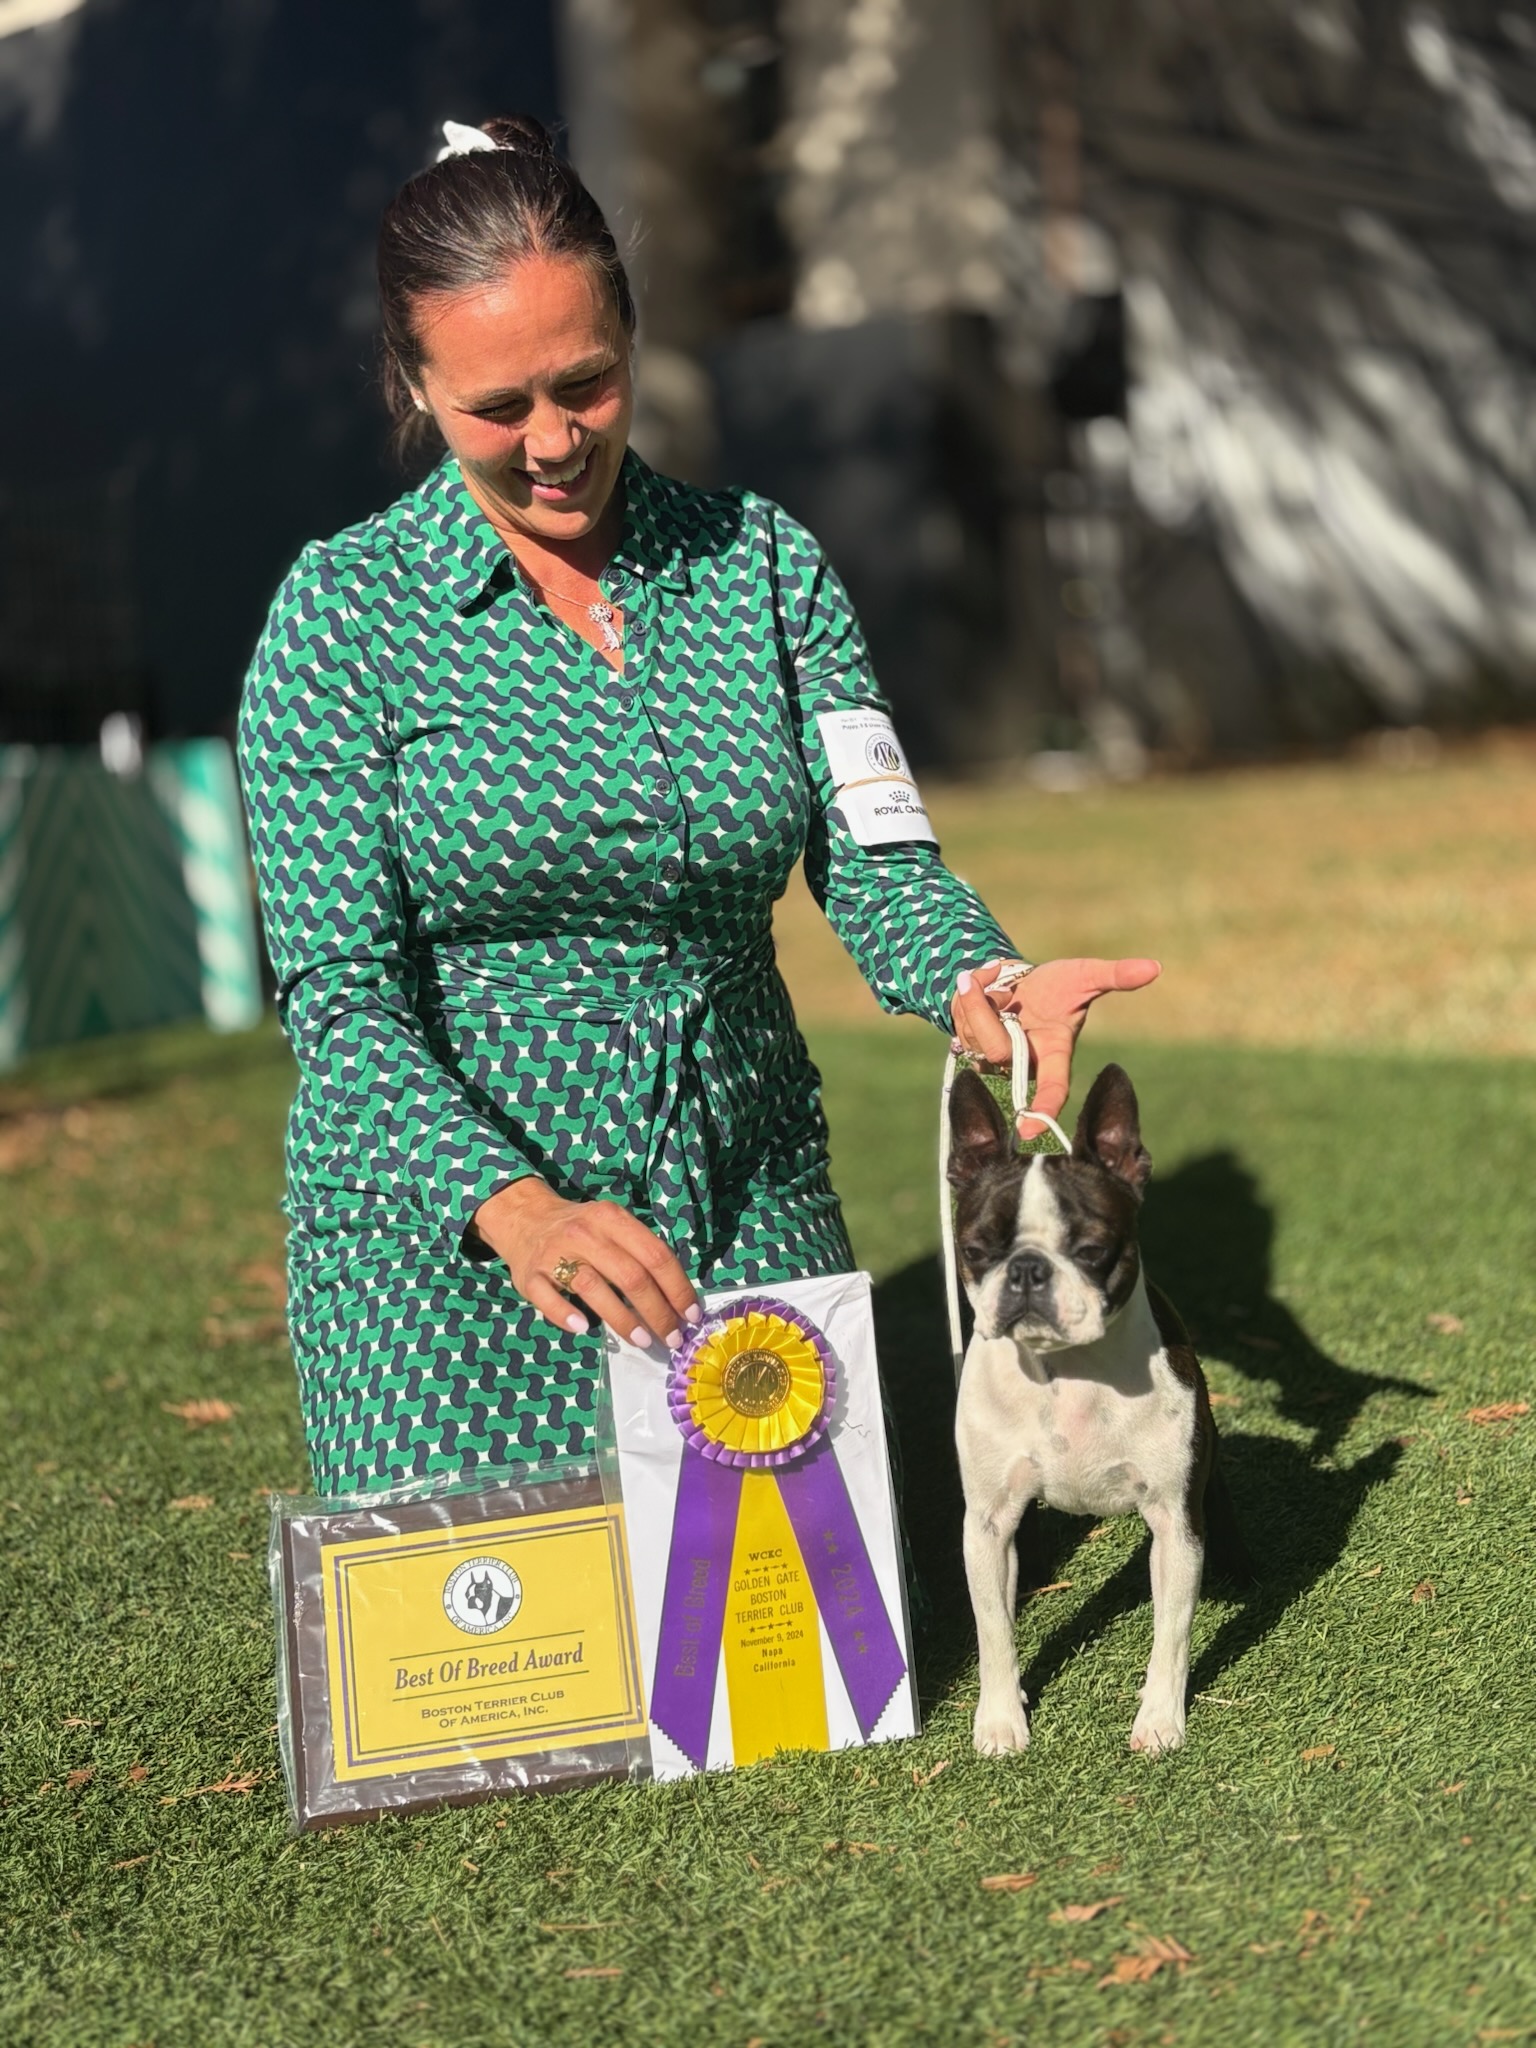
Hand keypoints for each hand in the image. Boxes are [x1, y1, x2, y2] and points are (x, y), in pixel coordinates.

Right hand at [471, 1177, 701, 1348]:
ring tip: (643, 1341)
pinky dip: (566, 1316)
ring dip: (622, 1319)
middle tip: (672, 1338)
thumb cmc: (581, 1229)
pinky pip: (549, 1300)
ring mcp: (554, 1254)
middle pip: (630, 1276)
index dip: (677, 1288)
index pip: (655, 1254)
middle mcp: (585, 1234)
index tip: (690, 1315)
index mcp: (611, 1219)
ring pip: (594, 1289)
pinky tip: (583, 1329)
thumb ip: (640, 1252)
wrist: (525, 1218)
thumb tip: (676, 1298)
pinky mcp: (530, 1276)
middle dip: (657, 1312)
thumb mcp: (613, 1225)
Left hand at [950, 957, 1160, 1139]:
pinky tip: (981, 988)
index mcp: (1055, 1054)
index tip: (1029, 1131)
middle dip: (986, 1012)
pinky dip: (967, 994)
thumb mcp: (1084, 975)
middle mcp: (1024, 1064)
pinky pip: (958, 1020)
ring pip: (971, 1032)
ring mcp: (995, 1059)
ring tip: (1001, 989)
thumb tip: (1154, 968)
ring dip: (979, 998)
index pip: (1053, 1088)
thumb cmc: (1058, 984)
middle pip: (994, 1048)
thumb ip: (1114, 975)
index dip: (1044, 1109)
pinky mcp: (971, 1047)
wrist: (1019, 978)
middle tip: (1000, 989)